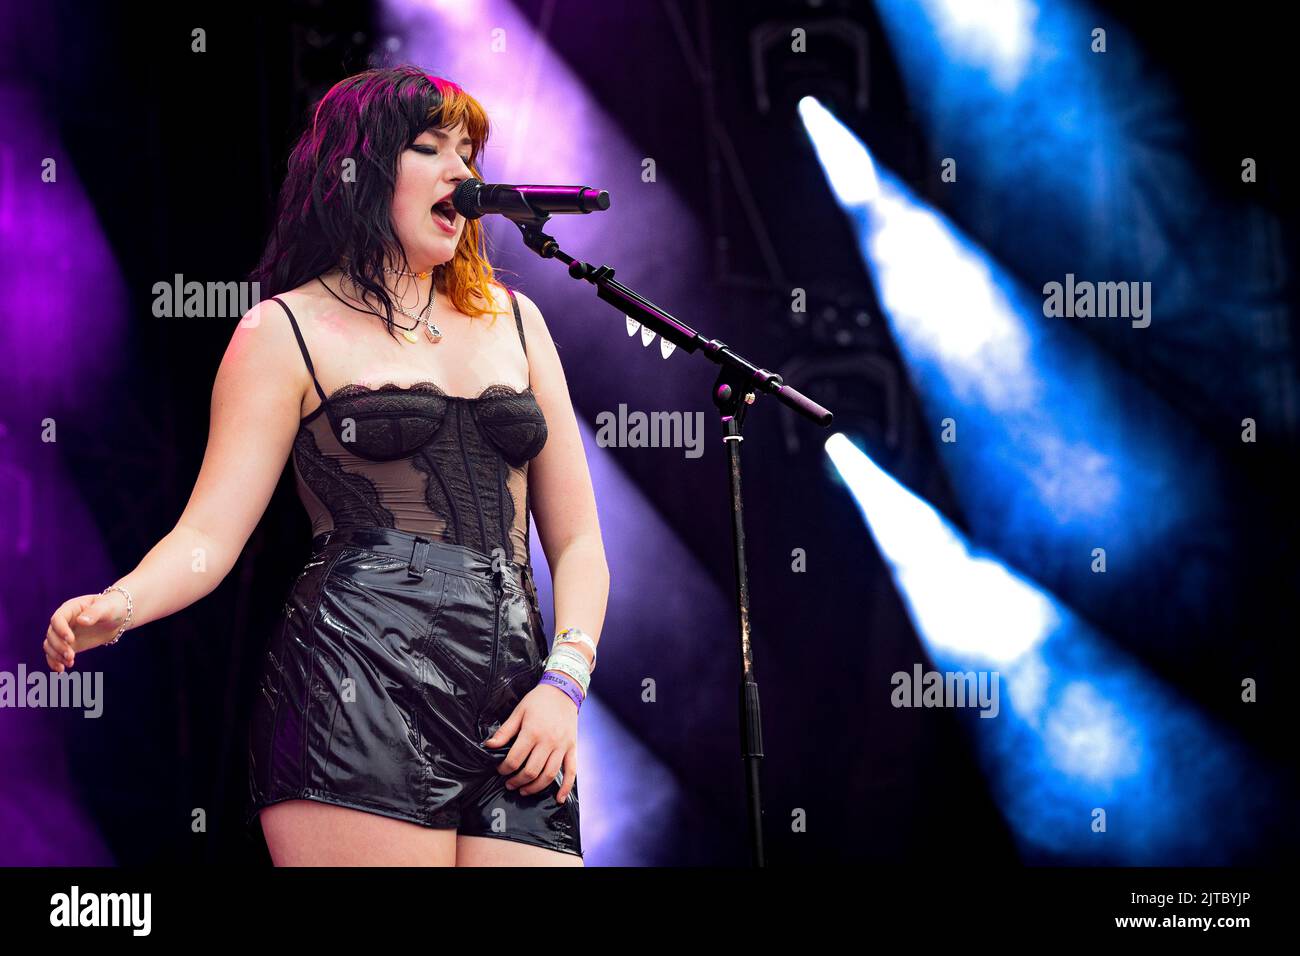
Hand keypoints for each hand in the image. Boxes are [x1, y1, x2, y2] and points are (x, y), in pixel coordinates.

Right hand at [43, 591, 129, 670]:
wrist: (118, 617)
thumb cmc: (112, 607)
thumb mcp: (106, 607)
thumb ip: (94, 613)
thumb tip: (81, 621)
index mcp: (70, 608)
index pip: (58, 619)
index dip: (61, 630)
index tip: (71, 640)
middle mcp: (64, 621)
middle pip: (51, 634)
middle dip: (59, 647)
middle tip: (71, 656)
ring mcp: (64, 633)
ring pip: (50, 645)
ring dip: (55, 656)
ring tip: (69, 663)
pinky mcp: (69, 645)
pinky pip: (55, 653)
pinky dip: (55, 662)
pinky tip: (61, 670)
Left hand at [482, 682, 579, 802]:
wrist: (564, 690)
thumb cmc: (538, 701)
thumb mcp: (518, 712)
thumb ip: (505, 731)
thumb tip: (489, 746)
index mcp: (532, 732)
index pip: (515, 759)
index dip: (505, 769)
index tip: (500, 771)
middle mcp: (548, 742)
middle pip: (531, 771)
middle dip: (517, 781)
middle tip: (509, 784)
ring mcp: (562, 747)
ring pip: (549, 775)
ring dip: (535, 788)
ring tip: (524, 790)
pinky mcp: (572, 749)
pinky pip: (571, 772)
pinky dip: (566, 788)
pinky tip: (559, 799)